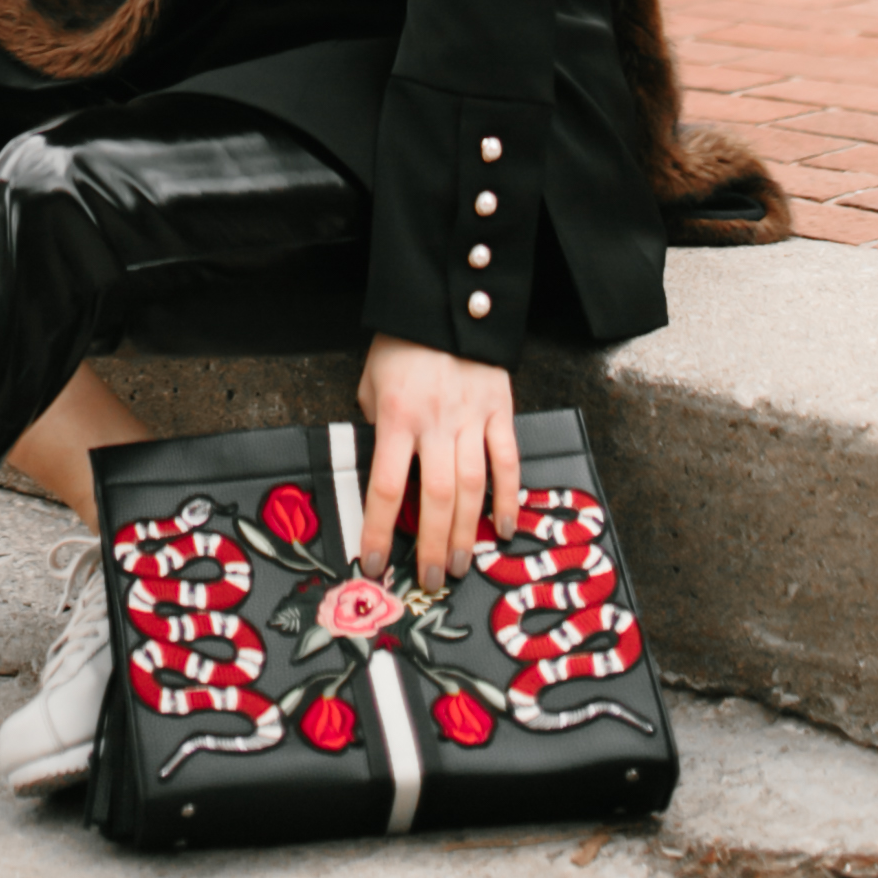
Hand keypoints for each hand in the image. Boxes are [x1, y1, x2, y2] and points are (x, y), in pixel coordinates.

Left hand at [356, 336, 519, 593]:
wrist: (444, 299)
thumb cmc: (401, 344)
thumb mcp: (370, 382)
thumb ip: (376, 427)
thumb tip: (384, 473)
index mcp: (396, 416)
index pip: (384, 487)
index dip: (378, 531)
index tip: (374, 564)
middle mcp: (435, 422)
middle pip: (434, 497)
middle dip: (430, 544)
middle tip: (430, 578)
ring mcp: (471, 418)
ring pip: (471, 487)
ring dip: (465, 531)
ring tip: (460, 564)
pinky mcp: (500, 411)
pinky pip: (507, 461)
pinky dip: (507, 498)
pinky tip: (501, 528)